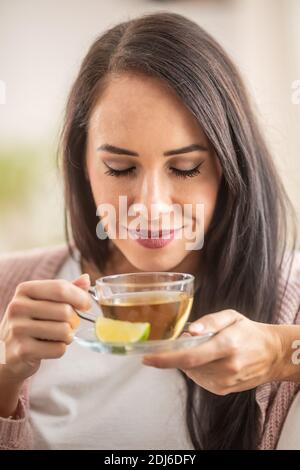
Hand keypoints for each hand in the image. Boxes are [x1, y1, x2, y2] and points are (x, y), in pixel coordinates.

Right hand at [0, 274, 90, 385]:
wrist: (5, 351)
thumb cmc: (30, 322)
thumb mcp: (43, 301)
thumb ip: (65, 290)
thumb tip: (86, 278)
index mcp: (24, 290)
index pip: (60, 288)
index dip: (80, 297)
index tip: (86, 305)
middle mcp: (17, 307)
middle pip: (65, 311)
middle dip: (73, 321)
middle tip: (67, 325)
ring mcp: (17, 329)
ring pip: (64, 331)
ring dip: (67, 336)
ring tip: (56, 336)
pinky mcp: (22, 351)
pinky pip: (58, 349)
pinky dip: (59, 350)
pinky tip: (47, 348)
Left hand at [142, 310, 282, 394]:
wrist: (272, 355)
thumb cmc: (249, 332)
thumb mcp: (232, 316)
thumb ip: (210, 320)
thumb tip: (190, 331)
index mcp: (227, 345)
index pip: (190, 356)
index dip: (165, 359)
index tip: (147, 358)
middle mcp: (226, 367)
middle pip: (187, 365)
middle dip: (178, 353)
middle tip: (187, 341)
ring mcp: (225, 382)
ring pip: (191, 372)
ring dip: (189, 361)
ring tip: (207, 349)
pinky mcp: (223, 391)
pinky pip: (199, 379)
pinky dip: (197, 369)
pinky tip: (211, 360)